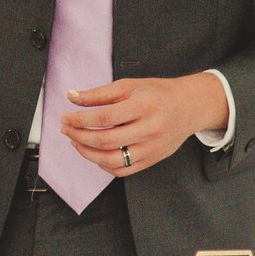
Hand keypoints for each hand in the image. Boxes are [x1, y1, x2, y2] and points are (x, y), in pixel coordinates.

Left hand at [58, 73, 228, 178]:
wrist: (189, 107)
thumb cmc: (158, 93)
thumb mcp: (129, 85)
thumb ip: (99, 93)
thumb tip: (72, 97)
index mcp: (144, 105)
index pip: (104, 117)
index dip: (80, 119)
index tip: (66, 118)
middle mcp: (150, 129)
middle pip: (105, 140)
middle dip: (79, 136)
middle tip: (67, 130)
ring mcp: (152, 148)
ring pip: (112, 160)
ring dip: (88, 153)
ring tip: (77, 142)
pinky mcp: (152, 159)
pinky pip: (123, 170)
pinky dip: (104, 165)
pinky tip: (96, 154)